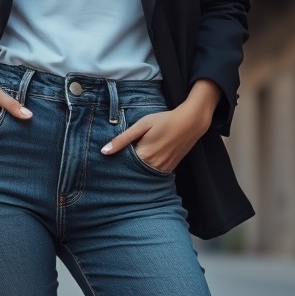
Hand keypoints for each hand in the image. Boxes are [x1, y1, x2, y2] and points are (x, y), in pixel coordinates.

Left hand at [100, 80, 218, 171]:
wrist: (190, 122)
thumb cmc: (164, 120)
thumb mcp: (141, 125)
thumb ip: (123, 139)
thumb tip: (104, 152)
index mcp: (144, 155)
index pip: (123, 165)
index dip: (117, 162)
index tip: (110, 160)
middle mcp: (154, 166)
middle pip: (133, 172)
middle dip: (126, 167)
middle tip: (120, 159)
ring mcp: (163, 169)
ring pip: (144, 174)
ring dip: (137, 169)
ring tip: (133, 159)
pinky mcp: (170, 168)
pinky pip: (154, 173)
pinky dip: (148, 168)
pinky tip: (146, 159)